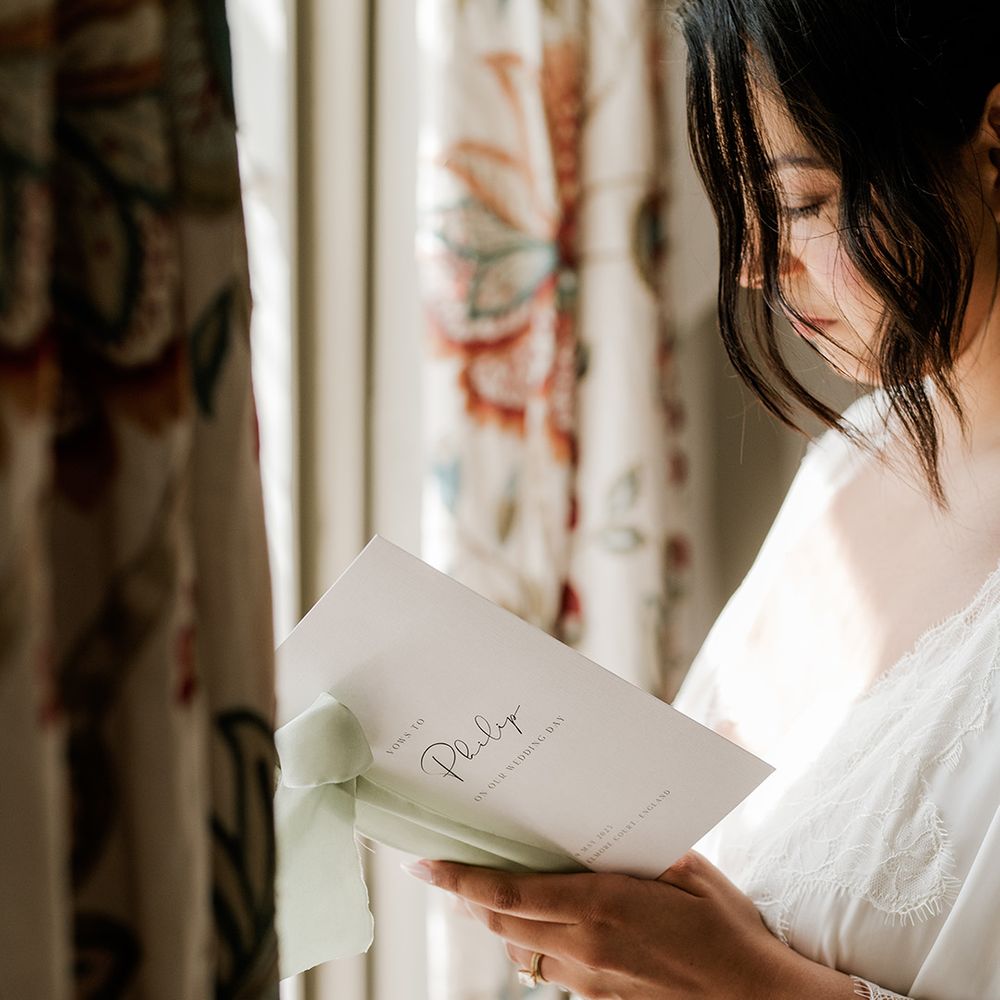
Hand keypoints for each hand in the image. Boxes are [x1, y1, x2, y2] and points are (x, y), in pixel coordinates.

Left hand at [405, 851, 856, 998]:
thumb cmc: (731, 933)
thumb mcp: (691, 874)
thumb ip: (645, 851)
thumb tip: (613, 825)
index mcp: (602, 907)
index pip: (509, 895)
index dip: (460, 881)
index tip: (425, 866)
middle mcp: (586, 947)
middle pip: (502, 924)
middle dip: (468, 899)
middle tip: (449, 873)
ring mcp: (593, 980)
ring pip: (522, 950)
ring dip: (496, 924)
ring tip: (485, 897)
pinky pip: (551, 971)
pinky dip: (532, 946)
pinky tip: (544, 928)